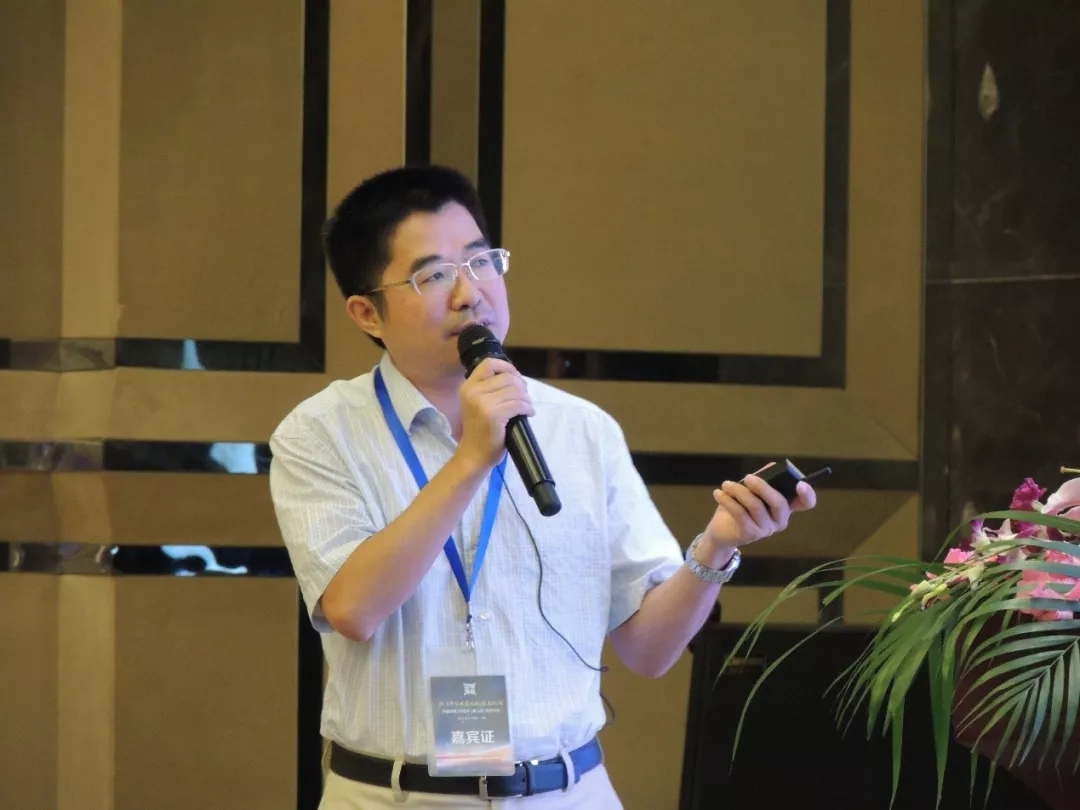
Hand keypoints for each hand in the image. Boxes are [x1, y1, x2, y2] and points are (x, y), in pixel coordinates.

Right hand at [456, 357, 533, 469]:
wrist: (473, 455)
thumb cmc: (479, 431)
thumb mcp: (478, 404)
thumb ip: (489, 389)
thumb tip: (515, 377)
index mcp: (468, 387)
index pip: (489, 364)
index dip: (507, 367)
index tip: (516, 378)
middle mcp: (473, 392)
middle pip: (507, 377)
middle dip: (521, 385)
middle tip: (524, 397)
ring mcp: (482, 403)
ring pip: (515, 390)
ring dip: (526, 398)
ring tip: (527, 407)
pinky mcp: (493, 415)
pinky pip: (519, 404)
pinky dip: (528, 408)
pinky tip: (529, 413)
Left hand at [703, 467, 817, 553]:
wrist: (722, 530)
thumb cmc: (740, 505)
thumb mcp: (751, 489)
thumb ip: (763, 478)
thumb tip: (773, 467)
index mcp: (785, 506)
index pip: (806, 503)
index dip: (807, 494)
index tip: (800, 484)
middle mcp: (780, 520)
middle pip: (779, 503)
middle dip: (763, 487)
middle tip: (748, 477)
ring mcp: (767, 529)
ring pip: (756, 506)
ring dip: (739, 491)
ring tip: (726, 484)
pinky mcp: (751, 534)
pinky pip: (740, 514)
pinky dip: (728, 501)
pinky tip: (718, 494)